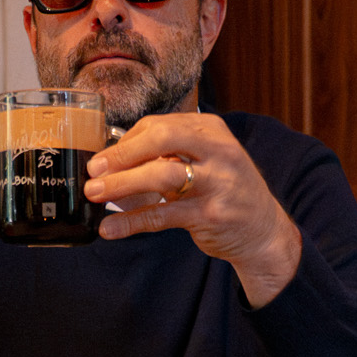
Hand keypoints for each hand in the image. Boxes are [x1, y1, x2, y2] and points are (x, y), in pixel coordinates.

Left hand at [83, 113, 301, 306]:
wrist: (263, 230)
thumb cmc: (225, 191)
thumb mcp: (205, 161)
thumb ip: (169, 155)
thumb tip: (114, 158)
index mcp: (211, 130)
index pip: (159, 125)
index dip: (125, 141)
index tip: (102, 157)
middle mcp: (217, 151)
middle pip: (161, 139)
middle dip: (122, 154)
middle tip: (94, 170)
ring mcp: (216, 182)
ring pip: (161, 176)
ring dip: (122, 184)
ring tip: (94, 193)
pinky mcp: (210, 215)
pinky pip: (162, 216)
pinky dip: (132, 222)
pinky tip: (110, 228)